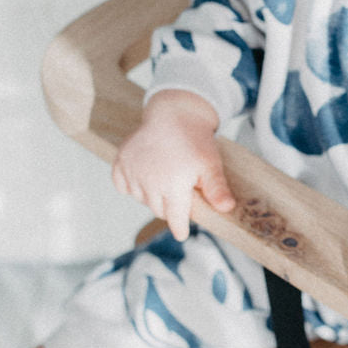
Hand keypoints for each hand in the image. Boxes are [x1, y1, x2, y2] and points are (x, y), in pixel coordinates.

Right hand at [112, 89, 235, 240]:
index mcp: (173, 185)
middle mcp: (149, 181)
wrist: (174, 113)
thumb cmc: (195, 141)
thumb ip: (217, 189)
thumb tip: (226, 208)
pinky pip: (122, 186)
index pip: (175, 219)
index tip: (182, 233)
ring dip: (151, 195)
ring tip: (164, 177)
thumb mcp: (211, 165)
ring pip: (141, 198)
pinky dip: (131, 185)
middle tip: (180, 189)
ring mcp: (132, 171)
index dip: (180, 228)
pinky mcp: (120, 162)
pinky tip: (144, 175)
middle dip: (170, 205)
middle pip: (158, 210)